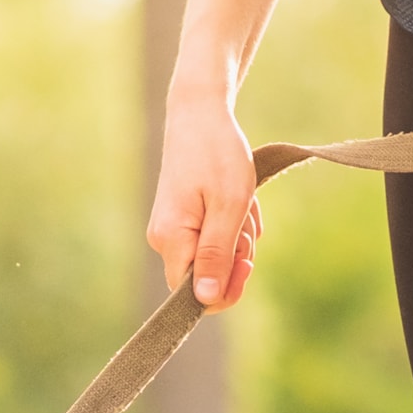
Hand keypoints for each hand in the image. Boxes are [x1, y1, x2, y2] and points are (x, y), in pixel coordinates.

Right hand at [145, 95, 262, 308]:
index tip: (248, 260)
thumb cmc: (218, 155)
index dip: (226, 289)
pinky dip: (233, 224)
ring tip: (242, 202)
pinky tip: (238, 199)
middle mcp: (164, 240)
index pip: (194, 295)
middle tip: (245, 220)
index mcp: (171, 240)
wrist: (199, 113)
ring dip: (238, 236)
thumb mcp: (229, 207)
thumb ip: (217, 256)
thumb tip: (206, 300)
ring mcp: (171, 229)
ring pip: (214, 256)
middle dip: (235, 257)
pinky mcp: (181, 219)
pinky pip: (213, 238)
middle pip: (207, 277)